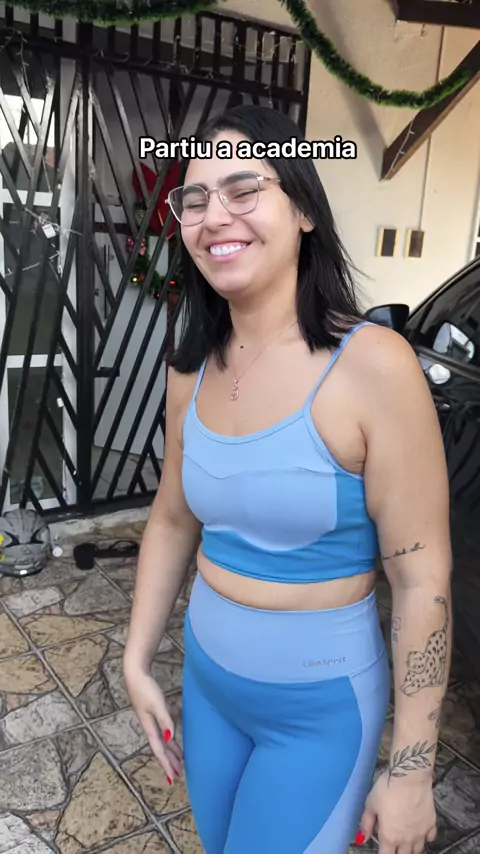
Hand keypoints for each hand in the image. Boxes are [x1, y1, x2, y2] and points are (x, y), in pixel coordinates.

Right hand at [124, 663, 182, 784]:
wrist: (135, 673)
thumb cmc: (145, 688)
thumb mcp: (157, 704)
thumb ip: (164, 720)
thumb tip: (170, 738)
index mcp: (149, 726)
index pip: (159, 750)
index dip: (166, 763)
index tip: (173, 777)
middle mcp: (149, 725)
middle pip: (161, 747)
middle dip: (168, 761)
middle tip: (177, 774)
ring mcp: (150, 718)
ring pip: (162, 739)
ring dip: (171, 750)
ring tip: (179, 760)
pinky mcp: (153, 710)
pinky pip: (163, 729)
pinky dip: (170, 736)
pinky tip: (174, 736)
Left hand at [359, 770, 436, 852]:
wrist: (410, 776)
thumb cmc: (387, 788)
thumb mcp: (371, 804)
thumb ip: (366, 824)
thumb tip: (361, 839)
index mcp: (389, 836)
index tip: (382, 849)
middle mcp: (406, 839)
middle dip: (397, 852)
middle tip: (393, 845)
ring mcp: (421, 833)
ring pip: (417, 850)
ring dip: (410, 848)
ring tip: (405, 841)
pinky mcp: (432, 823)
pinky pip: (430, 838)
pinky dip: (425, 838)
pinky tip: (420, 832)